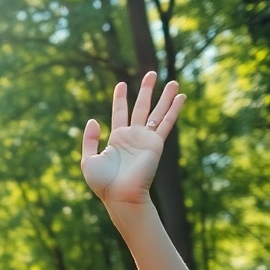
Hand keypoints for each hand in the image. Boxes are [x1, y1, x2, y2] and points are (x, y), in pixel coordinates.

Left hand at [81, 72, 185, 205]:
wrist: (120, 196)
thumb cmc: (103, 183)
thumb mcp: (88, 160)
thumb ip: (90, 139)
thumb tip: (93, 119)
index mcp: (116, 139)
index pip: (119, 112)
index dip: (120, 98)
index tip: (121, 84)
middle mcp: (133, 136)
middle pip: (141, 107)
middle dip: (146, 90)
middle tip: (151, 73)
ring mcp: (146, 139)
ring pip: (157, 112)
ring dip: (165, 97)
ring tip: (173, 81)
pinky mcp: (156, 144)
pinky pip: (166, 123)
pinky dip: (174, 109)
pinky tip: (181, 97)